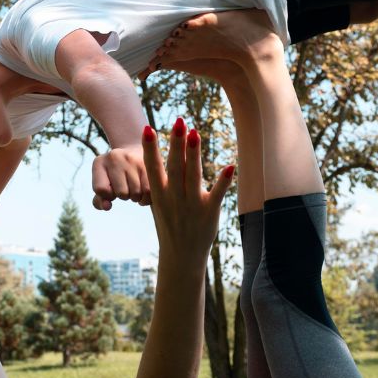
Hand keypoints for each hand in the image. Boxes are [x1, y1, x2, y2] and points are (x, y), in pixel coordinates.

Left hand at [91, 146, 149, 210]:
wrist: (133, 153)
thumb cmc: (114, 176)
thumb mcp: (103, 185)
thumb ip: (100, 200)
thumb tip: (107, 206)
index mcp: (99, 162)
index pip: (101, 189)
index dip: (107, 196)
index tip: (111, 190)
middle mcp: (115, 157)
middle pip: (122, 193)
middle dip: (124, 196)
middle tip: (126, 187)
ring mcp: (132, 159)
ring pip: (137, 193)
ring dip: (136, 197)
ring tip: (135, 188)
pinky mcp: (148, 164)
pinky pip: (149, 191)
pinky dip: (146, 197)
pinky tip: (143, 191)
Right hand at [142, 119, 232, 262]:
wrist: (181, 255)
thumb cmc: (171, 223)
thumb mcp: (161, 203)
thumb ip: (165, 180)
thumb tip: (170, 151)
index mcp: (159, 194)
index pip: (153, 168)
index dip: (150, 148)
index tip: (147, 129)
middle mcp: (174, 198)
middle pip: (175, 166)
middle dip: (175, 143)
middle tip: (178, 121)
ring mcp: (191, 205)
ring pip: (193, 176)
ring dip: (194, 154)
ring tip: (195, 133)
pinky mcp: (209, 212)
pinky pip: (217, 194)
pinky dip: (223, 181)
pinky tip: (230, 166)